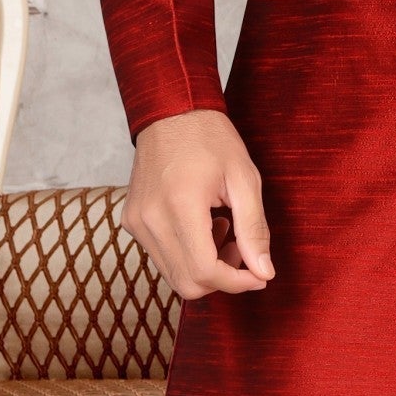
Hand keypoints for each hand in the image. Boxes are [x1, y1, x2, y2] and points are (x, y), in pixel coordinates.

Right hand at [122, 108, 275, 299]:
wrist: (171, 111)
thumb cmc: (211, 138)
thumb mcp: (244, 177)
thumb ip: (254, 228)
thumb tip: (264, 272)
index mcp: (180, 206)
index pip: (205, 272)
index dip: (237, 282)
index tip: (260, 274)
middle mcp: (150, 220)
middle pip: (187, 283)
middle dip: (222, 277)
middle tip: (241, 247)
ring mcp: (136, 223)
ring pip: (173, 274)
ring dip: (204, 266)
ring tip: (223, 226)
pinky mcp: (131, 222)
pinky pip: (161, 257)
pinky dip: (187, 253)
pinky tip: (203, 223)